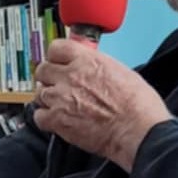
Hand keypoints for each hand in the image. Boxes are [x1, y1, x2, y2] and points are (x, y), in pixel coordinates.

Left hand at [32, 38, 171, 169]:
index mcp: (87, 60)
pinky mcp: (57, 119)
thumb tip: (89, 68)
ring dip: (48, 99)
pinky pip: (39, 116)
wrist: (137, 129)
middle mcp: (70, 76)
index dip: (55, 56)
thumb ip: (97, 66)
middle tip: (57, 86)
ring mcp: (61, 97)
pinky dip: (45, 119)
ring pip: (40, 93)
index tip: (58, 62)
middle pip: (43, 70)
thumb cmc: (138, 105)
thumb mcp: (121, 71)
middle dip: (49, 78)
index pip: (56, 48)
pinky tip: (57, 121)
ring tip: (61, 107)